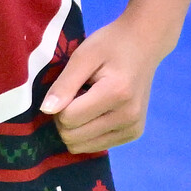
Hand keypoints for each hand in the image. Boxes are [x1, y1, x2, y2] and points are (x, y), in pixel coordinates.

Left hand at [40, 18, 157, 153]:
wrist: (144, 44)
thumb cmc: (111, 44)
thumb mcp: (83, 56)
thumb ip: (64, 84)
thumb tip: (46, 111)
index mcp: (117, 94)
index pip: (68, 118)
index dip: (58, 104)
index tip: (68, 86)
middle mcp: (128, 117)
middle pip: (74, 137)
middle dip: (64, 118)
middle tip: (74, 94)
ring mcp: (133, 129)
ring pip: (83, 146)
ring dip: (75, 127)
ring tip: (86, 102)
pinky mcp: (134, 134)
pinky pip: (96, 146)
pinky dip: (88, 131)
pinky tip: (97, 111)